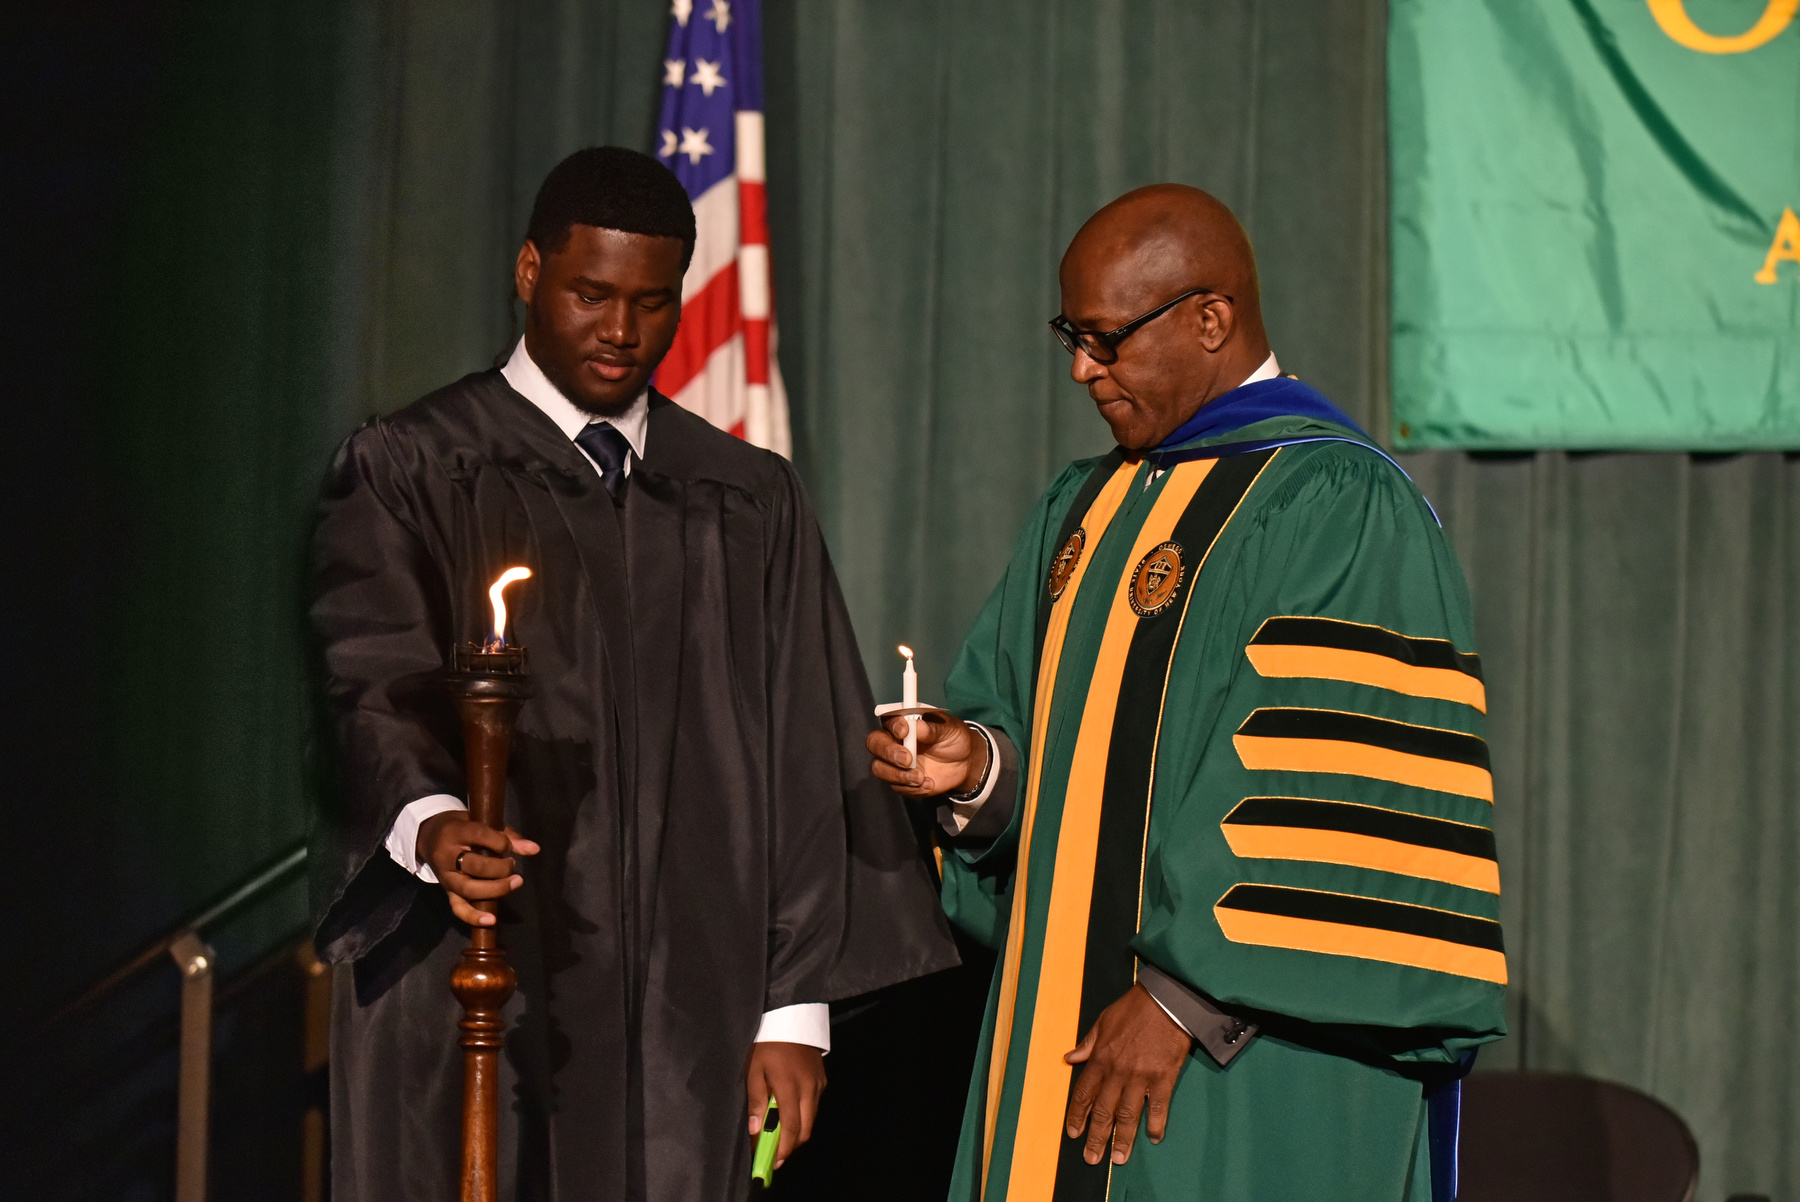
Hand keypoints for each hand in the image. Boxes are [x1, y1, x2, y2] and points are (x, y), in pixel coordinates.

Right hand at [417, 811, 539, 926]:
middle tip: (513, 864)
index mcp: (455, 832)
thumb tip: (534, 849)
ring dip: (496, 889)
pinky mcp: (447, 892)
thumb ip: (507, 836)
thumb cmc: (463, 827)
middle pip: (476, 866)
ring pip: (469, 889)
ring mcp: (447, 877)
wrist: (431, 837)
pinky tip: (491, 920)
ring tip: (515, 882)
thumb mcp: (481, 823)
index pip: (479, 836)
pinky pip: (458, 908)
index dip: (500, 842)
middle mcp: (448, 856)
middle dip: (501, 868)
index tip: (510, 846)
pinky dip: (473, 917)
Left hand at [745, 1041, 826, 1169]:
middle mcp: (809, 1089)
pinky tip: (790, 1114)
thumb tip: (756, 1129)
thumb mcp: (754, 1070)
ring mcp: (818, 1085)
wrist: (790, 1019)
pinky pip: (814, 1106)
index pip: (791, 1128)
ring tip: (780, 1135)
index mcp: (790, 1088)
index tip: (773, 1162)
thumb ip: (755, 1100)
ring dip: (798, 1131)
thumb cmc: (767, 1044)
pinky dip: (803, 1116)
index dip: (783, 1149)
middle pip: (805, 1129)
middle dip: (791, 1146)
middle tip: (776, 1154)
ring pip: (811, 1119)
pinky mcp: (822, 1080)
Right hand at [866, 713, 987, 796]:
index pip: (888, 722)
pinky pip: (897, 787)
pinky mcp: (901, 781)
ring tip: (921, 777)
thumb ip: (934, 729)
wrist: (964, 762)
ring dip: (898, 775)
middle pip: (875, 744)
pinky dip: (912, 788)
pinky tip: (929, 784)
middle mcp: (893, 741)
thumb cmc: (954, 738)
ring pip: (880, 769)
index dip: (894, 727)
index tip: (905, 731)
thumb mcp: (950, 729)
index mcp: (903, 723)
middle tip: (907, 760)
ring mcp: (894, 763)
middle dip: (889, 753)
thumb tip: (919, 726)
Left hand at [1063, 983, 1191, 1164]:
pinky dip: (1156, 1124)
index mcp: (1101, 1058)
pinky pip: (1158, 1107)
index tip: (1073, 1133)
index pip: (1084, 1093)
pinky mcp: (1164, 1078)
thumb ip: (1088, 1043)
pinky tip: (1154, 1138)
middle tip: (1092, 1158)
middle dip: (1096, 1137)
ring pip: (1128, 1115)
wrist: (1167, 1001)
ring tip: (1119, 1159)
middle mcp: (1118, 1071)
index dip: (1077, 1115)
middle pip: (1104, 1110)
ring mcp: (1142, 1077)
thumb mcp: (1103, 1021)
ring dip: (1123, 1139)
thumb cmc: (1134, 1008)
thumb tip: (1070, 1057)